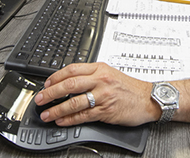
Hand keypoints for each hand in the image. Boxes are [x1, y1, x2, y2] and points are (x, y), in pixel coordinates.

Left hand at [34, 62, 157, 126]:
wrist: (149, 98)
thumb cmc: (130, 88)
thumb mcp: (110, 73)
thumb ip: (92, 75)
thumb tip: (69, 81)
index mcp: (99, 68)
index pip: (71, 69)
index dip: (55, 77)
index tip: (46, 84)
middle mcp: (101, 80)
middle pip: (69, 84)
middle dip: (51, 93)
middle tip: (39, 99)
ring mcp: (103, 95)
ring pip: (74, 102)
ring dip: (57, 109)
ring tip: (47, 114)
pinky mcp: (106, 111)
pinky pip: (84, 115)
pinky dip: (70, 119)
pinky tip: (62, 121)